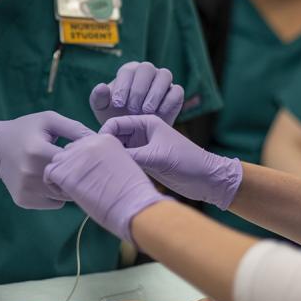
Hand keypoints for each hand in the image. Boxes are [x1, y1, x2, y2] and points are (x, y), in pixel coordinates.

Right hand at [0, 111, 93, 209]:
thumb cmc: (26, 130)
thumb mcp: (49, 120)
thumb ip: (75, 128)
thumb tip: (101, 139)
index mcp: (37, 151)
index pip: (73, 162)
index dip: (84, 159)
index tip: (89, 155)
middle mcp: (30, 173)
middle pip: (70, 183)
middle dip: (79, 176)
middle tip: (82, 167)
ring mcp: (26, 190)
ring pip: (64, 197)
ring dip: (69, 187)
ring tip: (63, 172)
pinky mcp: (23, 200)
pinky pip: (54, 203)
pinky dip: (57, 195)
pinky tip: (50, 181)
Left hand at [44, 133, 168, 241]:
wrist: (134, 205)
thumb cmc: (133, 194)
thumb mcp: (121, 166)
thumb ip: (104, 161)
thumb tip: (90, 169)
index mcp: (104, 138)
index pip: (82, 146)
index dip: (82, 163)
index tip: (90, 178)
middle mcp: (88, 142)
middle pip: (68, 152)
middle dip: (70, 168)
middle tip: (81, 186)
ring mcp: (75, 155)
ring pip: (57, 162)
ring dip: (62, 176)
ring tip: (75, 192)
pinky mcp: (64, 171)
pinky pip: (50, 174)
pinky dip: (54, 185)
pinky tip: (68, 194)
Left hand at [90, 62, 184, 125]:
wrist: (134, 133)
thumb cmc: (115, 116)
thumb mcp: (102, 109)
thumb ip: (98, 98)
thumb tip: (102, 87)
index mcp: (129, 71)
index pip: (128, 70)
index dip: (123, 86)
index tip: (119, 104)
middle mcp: (147, 72)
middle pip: (147, 69)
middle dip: (139, 89)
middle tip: (132, 109)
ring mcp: (163, 81)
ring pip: (164, 75)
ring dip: (155, 93)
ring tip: (146, 111)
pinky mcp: (175, 94)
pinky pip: (176, 91)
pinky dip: (168, 101)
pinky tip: (158, 114)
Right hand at [101, 115, 241, 209]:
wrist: (207, 179)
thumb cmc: (186, 161)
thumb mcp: (157, 157)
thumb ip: (132, 156)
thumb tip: (108, 158)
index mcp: (146, 122)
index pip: (116, 123)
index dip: (103, 134)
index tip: (95, 149)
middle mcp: (142, 133)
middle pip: (115, 136)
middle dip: (105, 146)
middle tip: (93, 161)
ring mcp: (143, 147)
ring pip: (119, 150)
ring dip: (112, 157)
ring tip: (101, 170)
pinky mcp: (145, 161)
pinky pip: (126, 161)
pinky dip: (119, 166)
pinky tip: (111, 175)